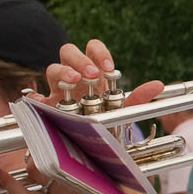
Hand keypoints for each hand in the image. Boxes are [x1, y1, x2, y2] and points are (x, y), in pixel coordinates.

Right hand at [44, 39, 163, 110]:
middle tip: (91, 75)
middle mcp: (73, 75)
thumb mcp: (122, 111)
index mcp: (92, 72)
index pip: (92, 48)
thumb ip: (137, 98)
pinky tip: (42, 101)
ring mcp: (57, 89)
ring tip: (73, 81)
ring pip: (51, 68)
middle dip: (79, 60)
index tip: (108, 68)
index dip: (99, 52)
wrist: (90, 144)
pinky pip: (35, 97)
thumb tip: (158, 85)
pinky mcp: (46, 107)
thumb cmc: (105, 120)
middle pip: (68, 51)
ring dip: (62, 71)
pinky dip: (36, 97)